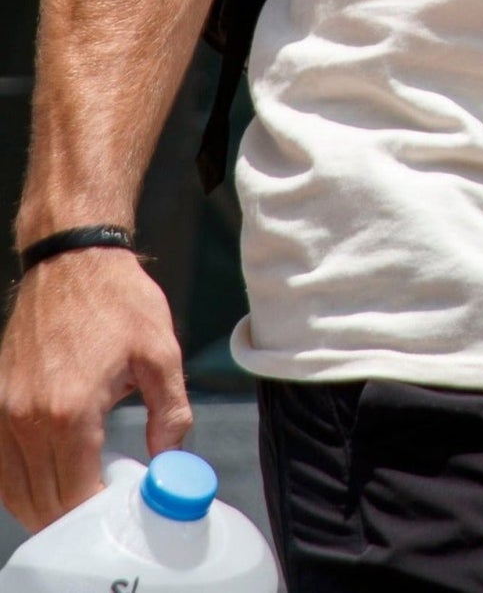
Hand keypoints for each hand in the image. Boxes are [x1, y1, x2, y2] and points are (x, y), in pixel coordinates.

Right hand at [0, 248, 191, 530]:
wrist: (73, 261)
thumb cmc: (119, 301)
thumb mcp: (162, 353)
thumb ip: (170, 412)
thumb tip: (171, 459)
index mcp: (70, 411)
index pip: (74, 494)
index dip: (97, 511)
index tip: (120, 507)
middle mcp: (26, 419)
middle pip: (41, 501)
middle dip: (74, 515)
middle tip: (105, 506)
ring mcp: (3, 413)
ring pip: (14, 490)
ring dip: (44, 505)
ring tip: (81, 499)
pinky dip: (18, 485)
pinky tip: (47, 481)